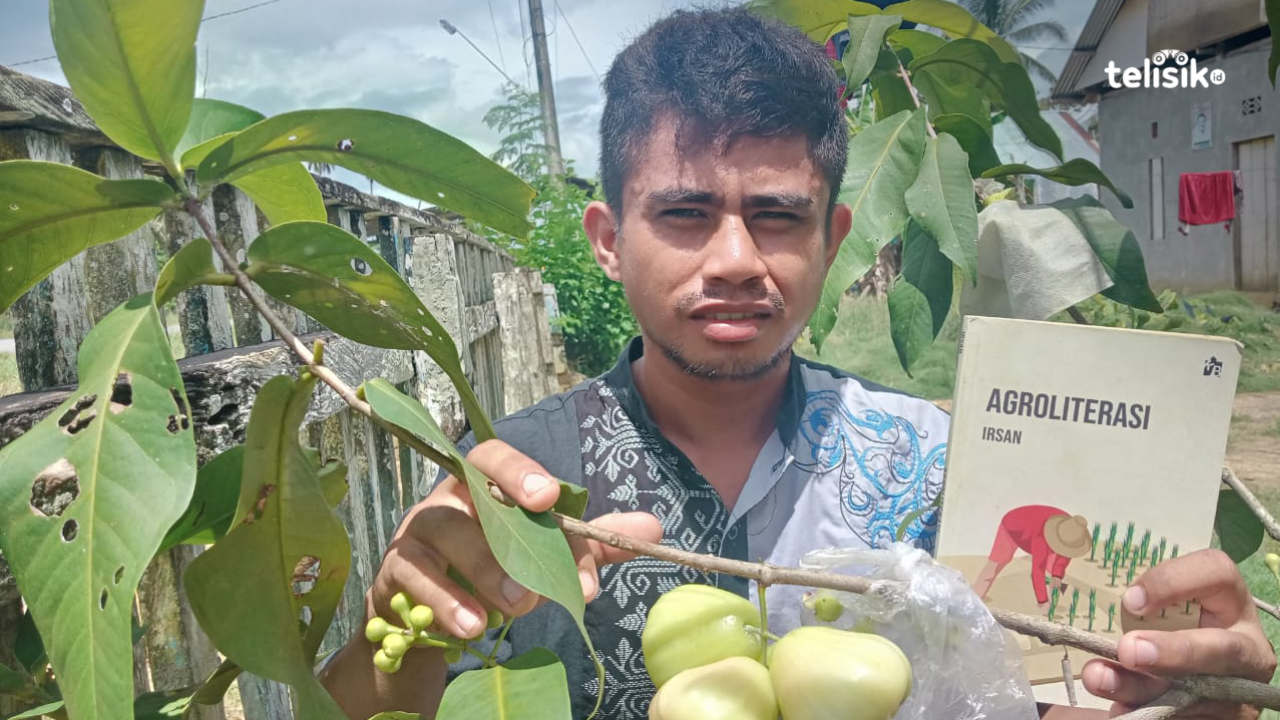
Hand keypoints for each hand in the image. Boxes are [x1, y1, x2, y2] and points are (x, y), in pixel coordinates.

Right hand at [366, 438, 661, 638]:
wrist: (426, 616)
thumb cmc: (490, 569)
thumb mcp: (544, 555)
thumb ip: (591, 543)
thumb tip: (653, 528)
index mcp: (482, 484)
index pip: (494, 457)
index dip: (519, 471)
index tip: (548, 497)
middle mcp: (446, 498)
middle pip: (471, 494)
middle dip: (511, 532)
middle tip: (547, 571)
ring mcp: (416, 531)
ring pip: (443, 532)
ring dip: (485, 571)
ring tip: (520, 607)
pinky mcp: (396, 570)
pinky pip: (415, 576)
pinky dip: (445, 600)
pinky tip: (472, 625)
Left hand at [1080, 549, 1276, 718]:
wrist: (1198, 685)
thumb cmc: (1171, 630)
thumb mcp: (1165, 612)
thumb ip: (1143, 609)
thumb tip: (1099, 609)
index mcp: (1229, 602)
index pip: (1216, 573)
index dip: (1174, 582)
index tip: (1131, 600)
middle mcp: (1245, 646)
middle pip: (1220, 648)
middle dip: (1174, 651)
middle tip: (1128, 649)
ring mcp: (1239, 687)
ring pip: (1196, 691)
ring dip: (1142, 686)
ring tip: (1100, 678)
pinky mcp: (1226, 719)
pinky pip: (1185, 716)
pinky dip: (1145, 710)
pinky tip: (1118, 706)